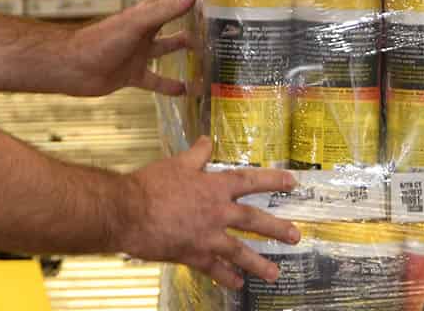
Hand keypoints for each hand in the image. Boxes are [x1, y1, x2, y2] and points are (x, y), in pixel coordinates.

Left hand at [61, 0, 194, 96]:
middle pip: (168, 17)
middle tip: (206, 9)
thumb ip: (165, 9)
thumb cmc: (100, 40)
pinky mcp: (132, 74)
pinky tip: (186, 90)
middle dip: (185, 11)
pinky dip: (171, 86)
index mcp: (143, 14)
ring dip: (182, 47)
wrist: (73, 67)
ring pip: (165, 48)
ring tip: (204, 47)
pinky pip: (156, 80)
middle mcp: (142, 31)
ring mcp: (137, 52)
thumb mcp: (137, 22)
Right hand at [119, 136, 299, 289]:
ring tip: (275, 273)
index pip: (249, 181)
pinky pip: (215, 269)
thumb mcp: (176, 163)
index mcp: (213, 187)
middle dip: (276, 228)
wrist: (128, 211)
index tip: (292, 182)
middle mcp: (217, 212)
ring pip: (240, 251)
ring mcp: (208, 236)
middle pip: (253, 220)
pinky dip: (227, 277)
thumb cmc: (150, 185)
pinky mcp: (194, 255)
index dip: (272, 180)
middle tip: (295, 236)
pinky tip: (238, 284)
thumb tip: (207, 141)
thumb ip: (196, 154)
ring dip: (259, 263)